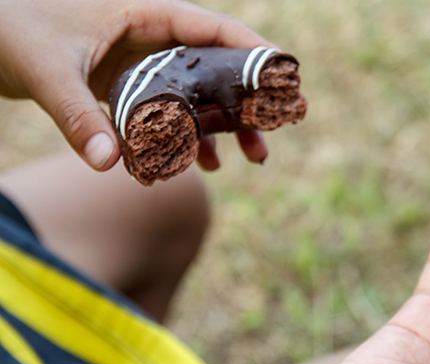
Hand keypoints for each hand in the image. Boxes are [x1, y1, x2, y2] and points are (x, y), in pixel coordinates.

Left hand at [0, 0, 272, 169]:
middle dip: (247, 102)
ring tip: (251, 158)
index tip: (284, 75)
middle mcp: (150, 37)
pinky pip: (169, 112)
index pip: (212, 27)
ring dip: (226, 126)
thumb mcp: (48, 70)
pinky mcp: (126, 85)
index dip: (252, 49)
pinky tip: (201, 164)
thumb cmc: (10, 30)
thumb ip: (79, 116)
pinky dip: (187, 136)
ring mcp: (140, 62)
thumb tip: (110, 162)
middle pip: (215, 67)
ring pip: (197, 93)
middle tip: (272, 133)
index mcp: (144, 14)